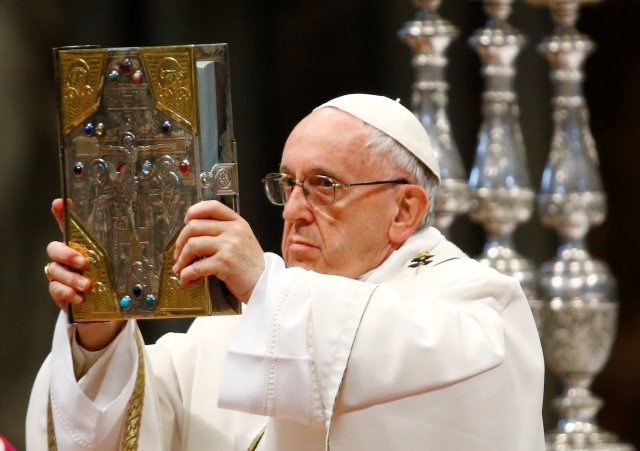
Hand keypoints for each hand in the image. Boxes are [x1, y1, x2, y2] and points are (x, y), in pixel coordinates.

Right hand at [46, 199, 123, 349]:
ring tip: (87, 285)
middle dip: (67, 254)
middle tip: (84, 262)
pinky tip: (80, 298)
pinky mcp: (59, 292)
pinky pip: (56, 289)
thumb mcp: (119, 265)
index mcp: (80, 247)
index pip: (67, 226)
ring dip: (72, 278)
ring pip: (55, 271)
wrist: (102, 308)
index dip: (61, 214)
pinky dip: (68, 293)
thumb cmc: (110, 281)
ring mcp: (60, 275)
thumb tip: (146, 235)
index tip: (60, 203)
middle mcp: (65, 258)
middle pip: (54, 248)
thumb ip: (124, 251)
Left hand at [172, 200, 264, 301]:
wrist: (265, 284)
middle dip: (180, 242)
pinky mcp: (224, 262)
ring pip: (192, 244)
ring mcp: (229, 245)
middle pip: (194, 226)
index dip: (194, 211)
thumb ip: (224, 232)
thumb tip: (193, 233)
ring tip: (181, 269)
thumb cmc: (251, 265)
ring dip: (182, 259)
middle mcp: (234, 231)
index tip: (186, 221)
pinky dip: (186, 274)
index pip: (212, 207)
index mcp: (238, 223)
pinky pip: (196, 266)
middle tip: (178, 254)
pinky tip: (187, 280)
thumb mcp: (243, 240)